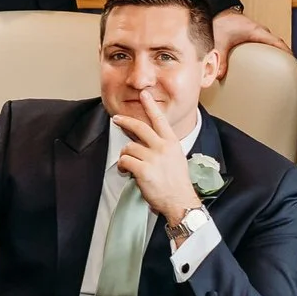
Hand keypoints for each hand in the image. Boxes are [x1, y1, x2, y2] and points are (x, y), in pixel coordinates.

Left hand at [108, 90, 201, 225]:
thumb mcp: (176, 158)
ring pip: (129, 147)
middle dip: (125, 122)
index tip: (144, 95)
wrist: (179, 200)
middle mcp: (163, 147)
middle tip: (116, 119)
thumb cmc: (176, 182)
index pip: (160, 120)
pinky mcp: (143, 170)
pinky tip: (128, 172)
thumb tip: (146, 141)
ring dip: (126, 156)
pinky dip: (123, 167)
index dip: (150, 106)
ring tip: (131, 166)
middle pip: (140, 127)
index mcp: (172, 143)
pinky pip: (125, 161)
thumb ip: (163, 147)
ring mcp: (153, 158)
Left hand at [210, 8, 289, 78]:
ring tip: (282, 67)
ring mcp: (259, 32)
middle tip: (291, 68)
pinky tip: (269, 60)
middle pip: (278, 44)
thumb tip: (219, 74)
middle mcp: (261, 31)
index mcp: (257, 32)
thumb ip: (220, 59)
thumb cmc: (223, 23)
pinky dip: (271, 50)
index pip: (277, 42)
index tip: (294, 62)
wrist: (220, 12)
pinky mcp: (256, 34)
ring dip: (278, 53)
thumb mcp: (221, 42)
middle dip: (285, 55)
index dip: (287, 52)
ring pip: (273, 43)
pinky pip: (268, 42)